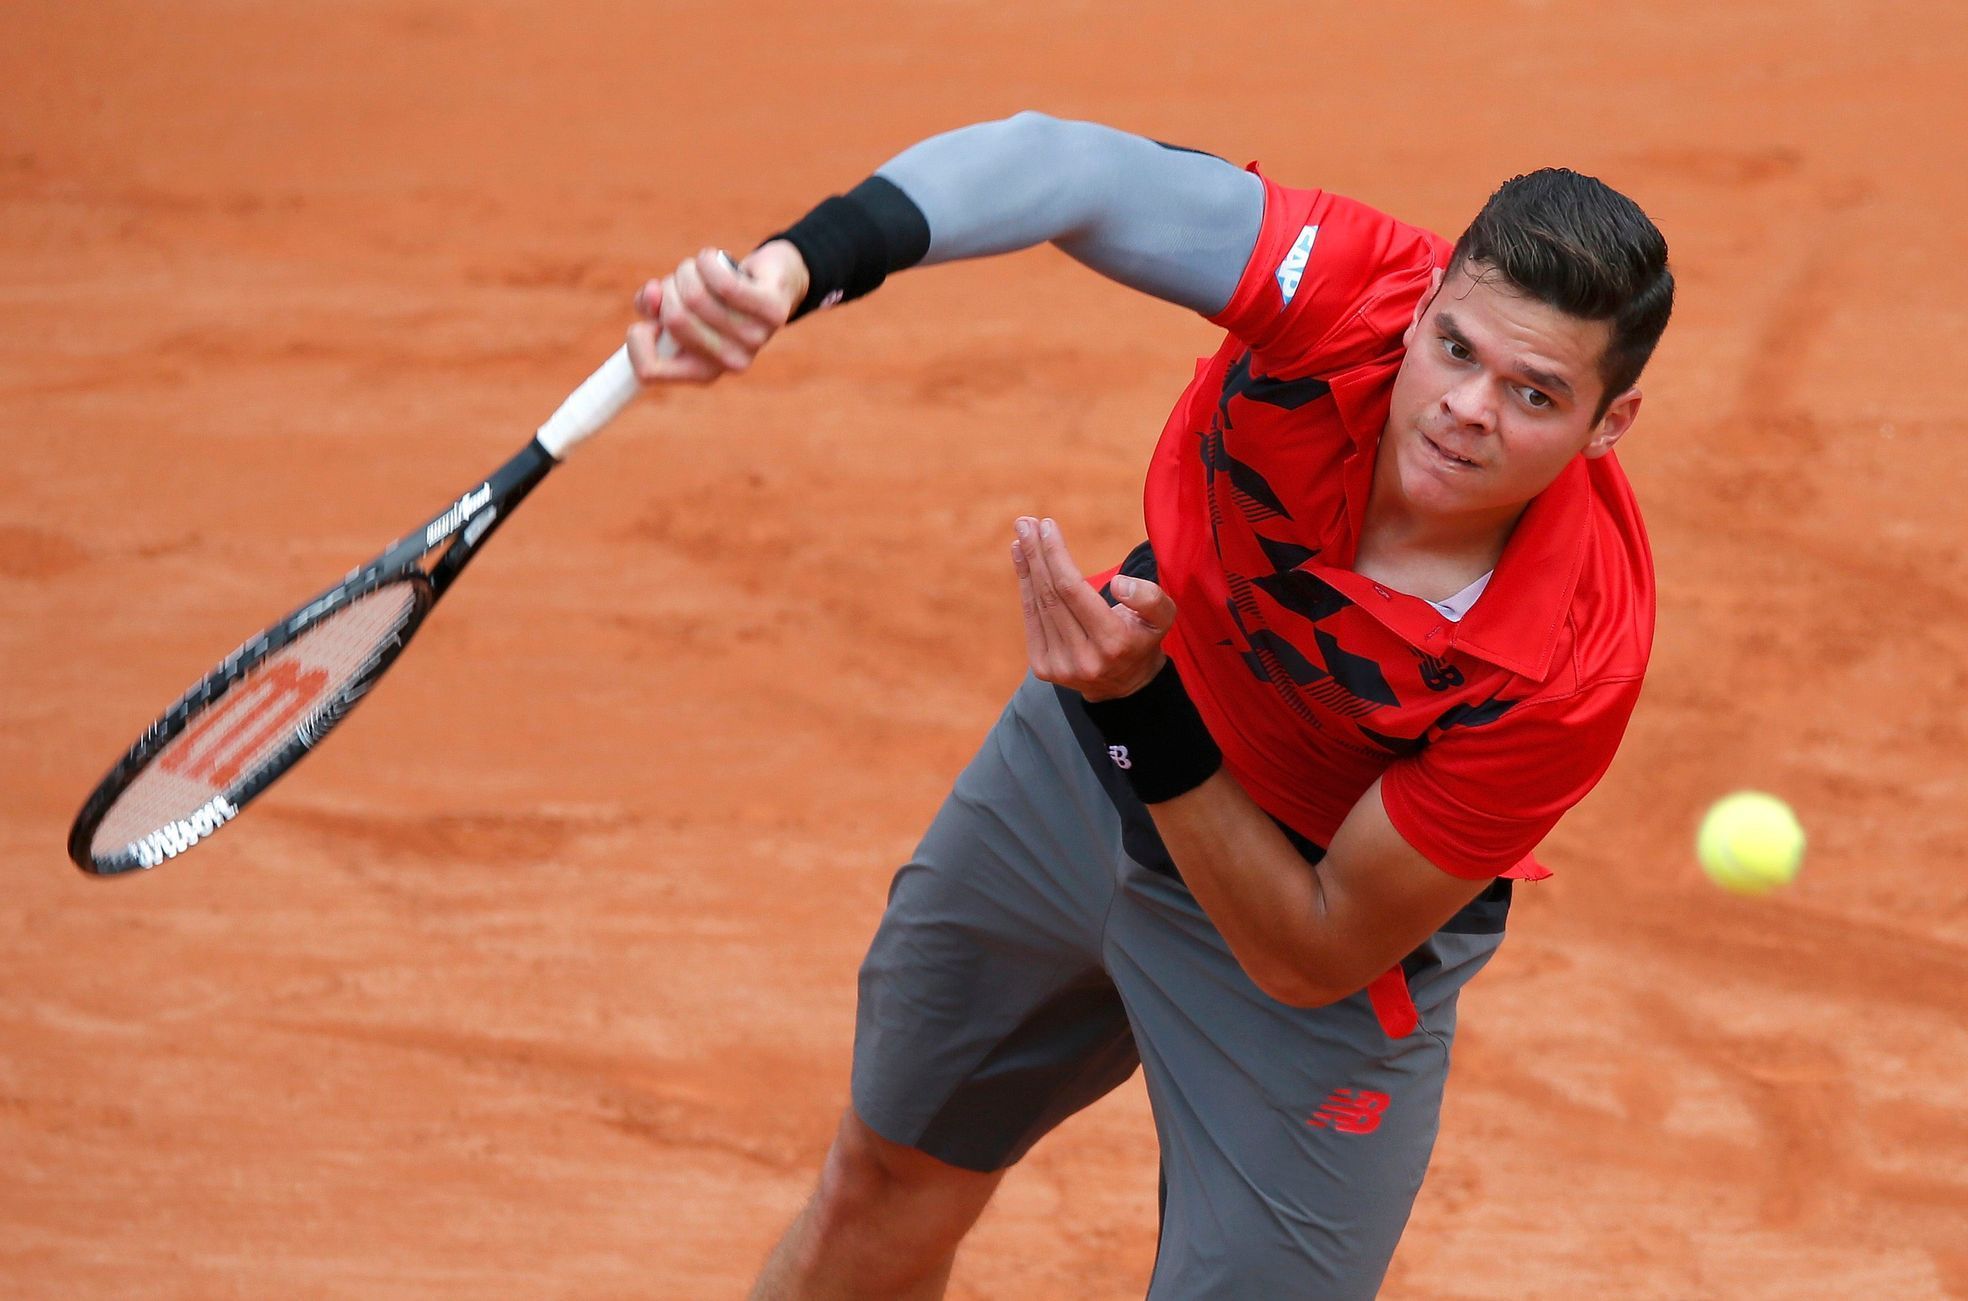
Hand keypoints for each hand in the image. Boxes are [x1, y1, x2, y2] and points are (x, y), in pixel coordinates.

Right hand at [626, 240, 809, 383]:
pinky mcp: (773, 312)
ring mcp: (754, 340)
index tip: (650, 319)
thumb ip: (651, 307)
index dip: (637, 338)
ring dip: (688, 271)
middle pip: (673, 319)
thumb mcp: (676, 304)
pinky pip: (725, 285)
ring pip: (696, 297)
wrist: (770, 281)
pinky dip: (708, 262)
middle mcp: (730, 363)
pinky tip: (711, 258)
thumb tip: (651, 296)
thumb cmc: (716, 297)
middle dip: (668, 289)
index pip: (649, 371)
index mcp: (702, 371)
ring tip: (700, 269)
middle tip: (682, 281)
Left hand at [1012, 516, 1175, 700]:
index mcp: (1113, 642)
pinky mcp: (1043, 668)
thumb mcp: (1163, 617)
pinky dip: (1025, 586)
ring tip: (1022, 535)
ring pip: (1038, 605)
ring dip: (1027, 566)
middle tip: (1025, 523)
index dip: (1056, 555)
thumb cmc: (1143, 636)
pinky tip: (1022, 561)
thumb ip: (1150, 598)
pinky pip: (1031, 618)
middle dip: (1036, 554)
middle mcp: (1083, 657)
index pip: (1073, 589)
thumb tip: (1119, 584)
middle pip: (1051, 595)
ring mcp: (1059, 666)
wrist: (1125, 683)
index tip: (1047, 525)